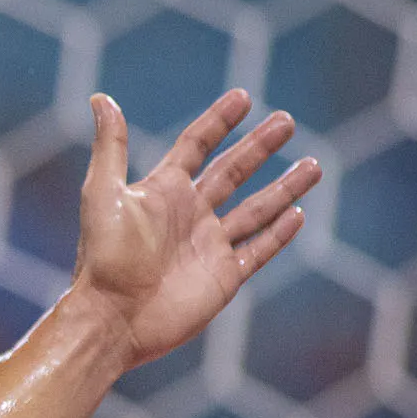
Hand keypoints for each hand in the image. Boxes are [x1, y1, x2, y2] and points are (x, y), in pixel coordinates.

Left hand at [70, 88, 318, 368]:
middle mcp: (189, 215)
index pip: (196, 146)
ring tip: (314, 165)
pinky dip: (279, 234)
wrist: (112, 319)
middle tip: (287, 121)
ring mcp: (208, 246)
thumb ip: (112, 146)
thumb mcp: (103, 194)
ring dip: (284, 187)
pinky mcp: (223, 277)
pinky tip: (299, 214)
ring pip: (256, 210)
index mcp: (163, 192)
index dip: (218, 122)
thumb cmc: (104, 257)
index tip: (242, 98)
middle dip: (259, 147)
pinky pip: (258, 250)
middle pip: (233, 172)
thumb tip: (102, 98)